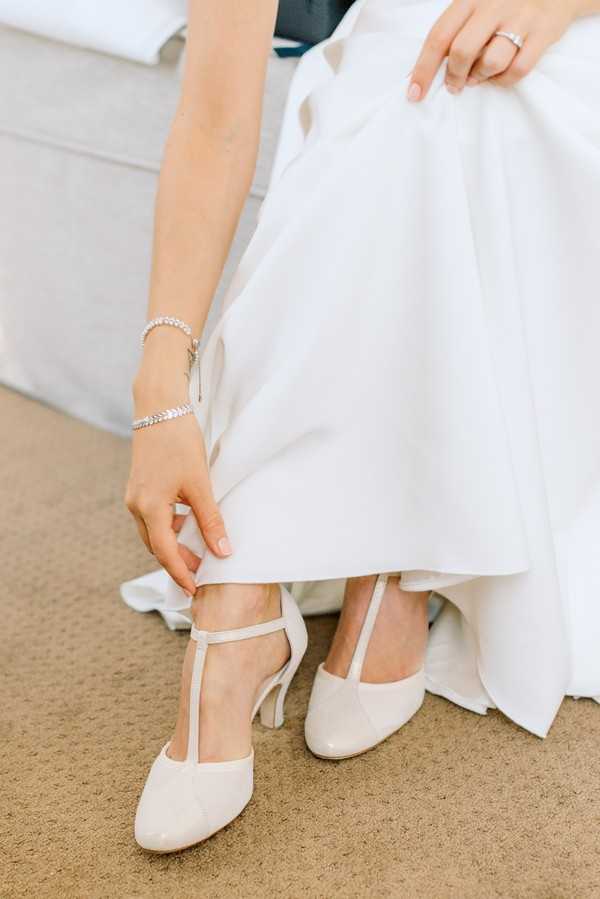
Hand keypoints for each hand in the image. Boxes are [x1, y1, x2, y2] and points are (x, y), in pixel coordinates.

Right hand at [125, 370, 230, 595]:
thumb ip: (210, 520)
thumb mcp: (200, 484)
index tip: (194, 590)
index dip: (181, 573)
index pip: (165, 552)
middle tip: (202, 573)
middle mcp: (136, 505)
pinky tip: (189, 525)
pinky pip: (153, 518)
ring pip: (153, 533)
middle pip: (156, 546)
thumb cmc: (179, 442)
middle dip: (177, 562)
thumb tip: (223, 551)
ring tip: (199, 552)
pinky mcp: (139, 487)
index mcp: (150, 508)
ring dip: (174, 545)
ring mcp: (135, 496)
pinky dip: (169, 528)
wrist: (159, 407)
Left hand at [407, 0, 579, 99]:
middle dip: (454, 77)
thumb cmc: (506, 1)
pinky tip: (500, 75)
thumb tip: (431, 70)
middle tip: (454, 86)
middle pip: (462, 51)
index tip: (414, 94)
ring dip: (481, 77)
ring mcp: (520, 18)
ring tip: (480, 76)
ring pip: (491, 63)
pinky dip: (505, 80)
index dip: (423, 69)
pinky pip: (518, 69)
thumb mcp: (477, 2)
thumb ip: (456, 28)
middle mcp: (494, 5)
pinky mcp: (543, 32)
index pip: (439, 37)